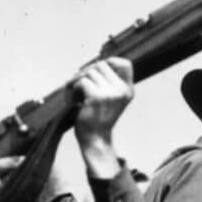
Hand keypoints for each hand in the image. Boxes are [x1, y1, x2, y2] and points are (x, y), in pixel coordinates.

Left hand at [71, 57, 133, 176]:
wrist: (95, 139)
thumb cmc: (98, 118)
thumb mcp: (109, 99)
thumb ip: (108, 82)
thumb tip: (95, 62)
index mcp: (127, 90)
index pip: (125, 64)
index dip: (110, 62)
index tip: (98, 70)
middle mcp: (122, 91)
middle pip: (101, 65)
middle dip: (87, 71)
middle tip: (79, 83)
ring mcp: (110, 94)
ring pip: (90, 72)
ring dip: (78, 80)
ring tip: (75, 92)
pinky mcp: (97, 97)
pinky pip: (82, 81)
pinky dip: (73, 88)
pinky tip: (74, 99)